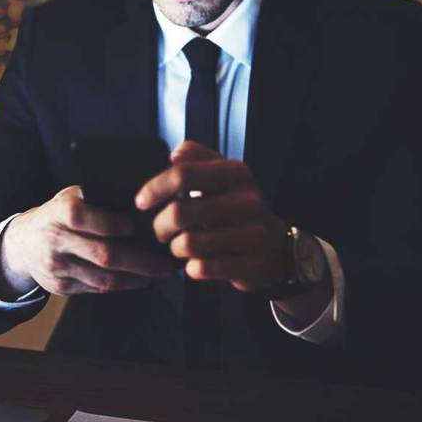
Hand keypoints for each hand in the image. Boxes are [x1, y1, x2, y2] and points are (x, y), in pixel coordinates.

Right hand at [0, 185, 177, 297]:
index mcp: (57, 212)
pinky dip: (122, 285)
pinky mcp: (61, 288)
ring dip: (136, 278)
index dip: (112, 223)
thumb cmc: (58, 215)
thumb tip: (141, 202)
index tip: (137, 225)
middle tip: (166, 262)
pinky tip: (139, 279)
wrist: (22, 244)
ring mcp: (57, 268)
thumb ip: (96, 200)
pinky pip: (97, 289)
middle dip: (140, 261)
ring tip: (159, 273)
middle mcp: (55, 240)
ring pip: (103, 279)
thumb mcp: (70, 198)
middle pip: (102, 254)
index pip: (83, 217)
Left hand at [134, 141, 290, 291]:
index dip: (155, 187)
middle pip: (180, 211)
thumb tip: (175, 153)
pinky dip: (191, 268)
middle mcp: (249, 200)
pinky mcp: (254, 264)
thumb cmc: (239, 209)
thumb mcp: (224, 177)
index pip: (183, 173)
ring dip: (175, 248)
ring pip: (189, 243)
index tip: (141, 202)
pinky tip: (195, 263)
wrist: (281, 247)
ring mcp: (254, 234)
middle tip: (160, 231)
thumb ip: (198, 159)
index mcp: (237, 173)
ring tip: (179, 247)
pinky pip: (204, 267)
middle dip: (160, 225)